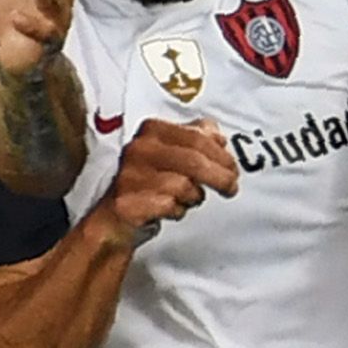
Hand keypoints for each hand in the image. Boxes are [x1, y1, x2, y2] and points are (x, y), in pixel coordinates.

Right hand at [95, 118, 239, 243]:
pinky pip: (169, 206)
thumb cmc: (147, 181)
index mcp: (151, 130)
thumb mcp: (171, 152)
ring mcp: (130, 176)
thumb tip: (217, 135)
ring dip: (193, 197)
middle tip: (231, 188)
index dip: (221, 156)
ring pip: (184, 186)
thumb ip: (195, 137)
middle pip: (194, 161)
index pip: (197, 137)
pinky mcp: (128, 202)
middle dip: (220, 177)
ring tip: (188, 199)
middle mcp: (139, 149)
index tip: (233, 169)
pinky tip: (172, 209)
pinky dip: (177, 211)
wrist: (114, 217)